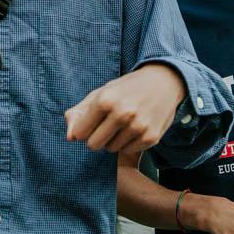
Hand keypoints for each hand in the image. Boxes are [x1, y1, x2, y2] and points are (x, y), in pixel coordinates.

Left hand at [65, 63, 185, 153]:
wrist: (164, 82)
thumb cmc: (126, 88)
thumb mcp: (100, 93)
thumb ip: (78, 114)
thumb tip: (70, 138)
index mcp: (105, 100)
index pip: (80, 133)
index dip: (84, 129)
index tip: (93, 121)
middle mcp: (122, 113)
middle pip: (94, 145)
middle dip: (97, 137)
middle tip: (107, 124)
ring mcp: (138, 126)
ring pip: (111, 149)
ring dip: (113, 140)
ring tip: (124, 123)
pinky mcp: (150, 137)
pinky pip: (127, 151)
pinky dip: (128, 142)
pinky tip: (136, 127)